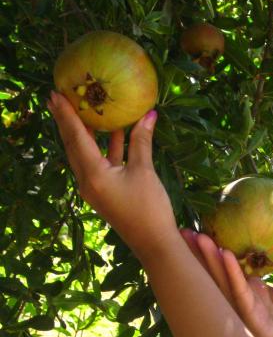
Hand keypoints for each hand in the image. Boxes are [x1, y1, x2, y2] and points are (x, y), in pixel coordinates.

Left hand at [47, 91, 178, 258]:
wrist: (153, 242)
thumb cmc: (149, 208)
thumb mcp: (145, 171)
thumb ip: (142, 141)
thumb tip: (148, 114)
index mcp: (92, 174)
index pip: (76, 137)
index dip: (67, 115)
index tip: (56, 94)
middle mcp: (87, 180)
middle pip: (73, 145)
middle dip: (67, 121)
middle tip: (59, 97)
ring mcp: (94, 187)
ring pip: (85, 153)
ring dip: (85, 133)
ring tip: (83, 110)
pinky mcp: (104, 191)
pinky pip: (98, 163)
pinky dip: (103, 146)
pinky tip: (113, 133)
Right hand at [181, 229, 272, 336]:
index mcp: (246, 291)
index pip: (226, 266)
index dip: (212, 249)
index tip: (200, 228)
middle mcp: (237, 298)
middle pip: (215, 271)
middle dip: (199, 252)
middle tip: (184, 230)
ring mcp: (240, 307)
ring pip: (220, 279)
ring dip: (209, 258)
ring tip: (197, 237)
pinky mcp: (249, 316)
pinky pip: (239, 291)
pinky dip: (232, 273)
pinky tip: (225, 256)